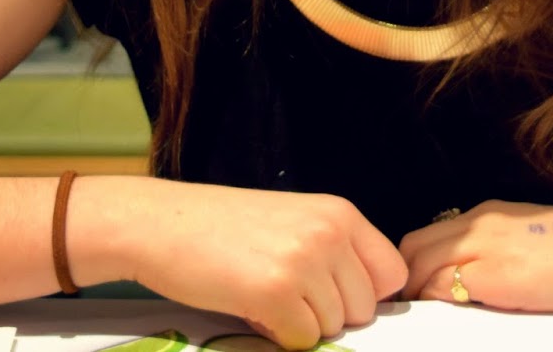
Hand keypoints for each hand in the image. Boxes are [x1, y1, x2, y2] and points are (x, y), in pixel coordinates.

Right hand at [128, 182, 406, 349]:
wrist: (161, 223)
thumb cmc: (222, 226)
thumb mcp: (293, 221)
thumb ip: (335, 251)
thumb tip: (366, 303)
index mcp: (340, 213)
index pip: (391, 273)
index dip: (364, 294)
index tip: (334, 295)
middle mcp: (329, 234)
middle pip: (364, 308)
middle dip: (328, 314)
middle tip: (287, 295)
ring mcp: (304, 263)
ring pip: (333, 328)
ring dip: (300, 324)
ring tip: (263, 294)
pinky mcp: (276, 293)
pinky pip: (302, 341)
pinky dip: (277, 335)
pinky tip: (251, 306)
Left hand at [399, 200, 552, 311]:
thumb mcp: (532, 239)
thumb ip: (496, 249)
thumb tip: (467, 277)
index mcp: (490, 213)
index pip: (429, 236)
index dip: (415, 266)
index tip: (415, 291)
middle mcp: (481, 223)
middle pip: (414, 247)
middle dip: (406, 279)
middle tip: (411, 310)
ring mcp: (487, 248)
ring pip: (422, 266)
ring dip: (417, 293)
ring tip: (425, 318)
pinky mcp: (498, 277)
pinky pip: (446, 289)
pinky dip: (438, 304)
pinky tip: (449, 320)